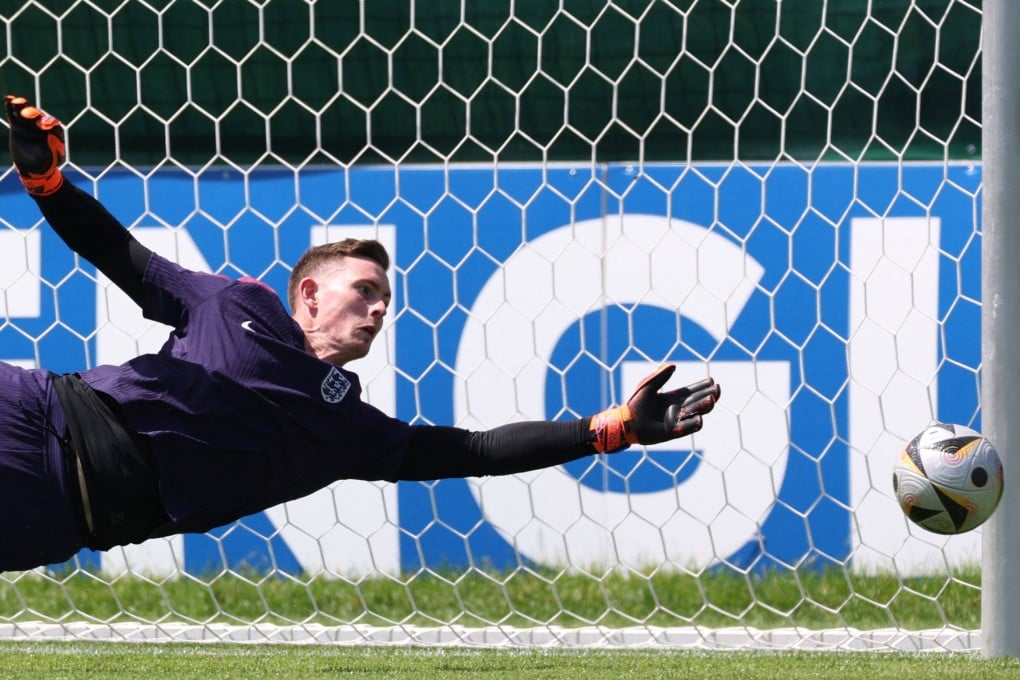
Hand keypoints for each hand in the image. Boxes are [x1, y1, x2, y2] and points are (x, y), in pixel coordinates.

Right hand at [4, 94, 64, 195]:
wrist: (31, 166)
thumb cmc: (44, 163)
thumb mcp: (50, 158)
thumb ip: (52, 148)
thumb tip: (51, 139)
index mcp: (52, 132)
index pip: (52, 124)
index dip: (48, 123)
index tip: (43, 126)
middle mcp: (41, 125)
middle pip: (38, 115)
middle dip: (33, 113)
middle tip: (28, 115)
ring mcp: (28, 124)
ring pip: (26, 111)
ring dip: (22, 106)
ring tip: (16, 102)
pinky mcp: (17, 124)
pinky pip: (13, 113)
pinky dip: (11, 105)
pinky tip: (7, 99)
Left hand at [589, 364, 720, 452]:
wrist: (625, 421)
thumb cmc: (636, 403)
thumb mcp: (648, 386)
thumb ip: (660, 376)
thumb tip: (674, 365)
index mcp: (674, 398)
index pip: (693, 391)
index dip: (703, 386)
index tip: (712, 380)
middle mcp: (678, 409)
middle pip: (698, 402)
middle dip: (709, 396)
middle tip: (717, 390)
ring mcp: (676, 421)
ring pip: (695, 414)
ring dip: (704, 407)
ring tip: (711, 400)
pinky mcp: (671, 432)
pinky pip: (685, 429)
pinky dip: (692, 424)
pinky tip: (700, 418)